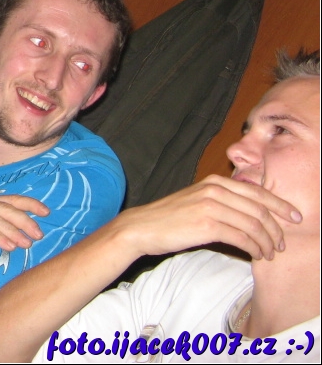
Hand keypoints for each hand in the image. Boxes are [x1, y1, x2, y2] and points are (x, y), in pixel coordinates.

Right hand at [114, 175, 301, 260]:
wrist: (141, 227)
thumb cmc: (169, 218)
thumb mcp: (197, 200)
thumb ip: (221, 201)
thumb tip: (250, 212)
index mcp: (214, 182)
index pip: (258, 192)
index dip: (280, 205)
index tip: (293, 217)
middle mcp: (215, 190)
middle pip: (260, 209)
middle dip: (277, 228)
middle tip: (281, 243)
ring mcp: (211, 206)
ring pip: (254, 225)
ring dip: (267, 242)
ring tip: (269, 253)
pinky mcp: (207, 224)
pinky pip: (242, 237)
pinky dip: (254, 248)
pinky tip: (255, 255)